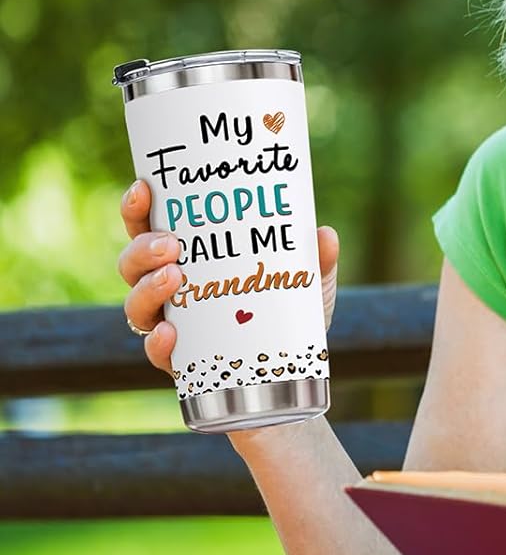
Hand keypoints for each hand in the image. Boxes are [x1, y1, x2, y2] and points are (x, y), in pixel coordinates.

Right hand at [118, 178, 339, 374]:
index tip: (144, 189)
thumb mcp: (308, 280)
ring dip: (147, 288)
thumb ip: (317, 259)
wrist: (296, 365)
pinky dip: (158, 342)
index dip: (137, 208)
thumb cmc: (289, 308)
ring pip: (135, 305)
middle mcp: (168, 288)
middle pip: (132, 263)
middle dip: (142, 249)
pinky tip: (170, 332)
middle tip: (171, 244)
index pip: (148, 227)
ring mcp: (169, 323)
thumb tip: (324, 234)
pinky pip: (155, 351)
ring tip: (174, 277)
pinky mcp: (178, 360)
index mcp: (189, 257)